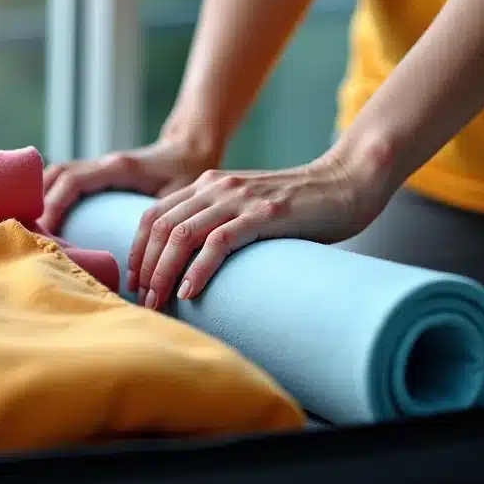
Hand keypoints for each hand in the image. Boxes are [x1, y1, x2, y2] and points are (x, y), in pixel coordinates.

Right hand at [40, 137, 220, 234]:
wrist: (192, 148)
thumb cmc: (188, 174)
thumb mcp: (178, 196)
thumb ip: (164, 223)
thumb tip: (154, 265)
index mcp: (119, 167)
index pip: (73, 181)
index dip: (55, 205)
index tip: (45, 232)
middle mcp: (104, 164)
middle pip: (57, 175)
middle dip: (39, 201)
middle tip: (29, 232)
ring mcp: (99, 166)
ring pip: (57, 175)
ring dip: (41, 196)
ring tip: (30, 226)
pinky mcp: (98, 173)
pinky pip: (66, 179)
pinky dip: (51, 194)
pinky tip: (43, 217)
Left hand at [129, 149, 393, 309]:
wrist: (347, 182)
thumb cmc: (302, 206)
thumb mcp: (249, 208)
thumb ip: (221, 223)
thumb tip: (192, 266)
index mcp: (209, 184)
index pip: (154, 214)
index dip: (138, 250)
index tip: (135, 282)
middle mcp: (217, 187)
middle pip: (161, 226)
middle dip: (146, 266)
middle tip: (143, 299)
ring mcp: (241, 199)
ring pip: (183, 234)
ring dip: (164, 272)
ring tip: (159, 301)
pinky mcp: (265, 214)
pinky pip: (219, 241)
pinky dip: (198, 268)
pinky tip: (190, 291)